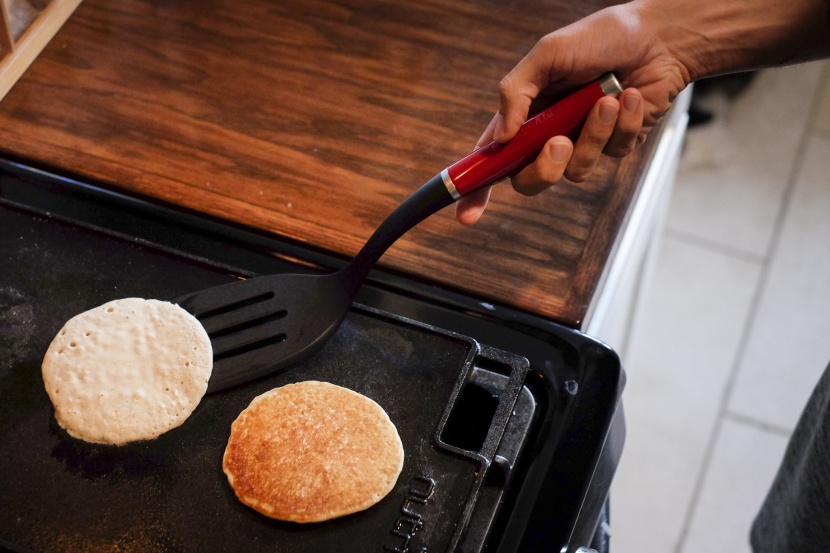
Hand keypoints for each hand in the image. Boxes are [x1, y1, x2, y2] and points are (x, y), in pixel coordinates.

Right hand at [455, 2, 690, 224]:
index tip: (467, 214)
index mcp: (525, 115)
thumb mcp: (547, 54)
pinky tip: (630, 97)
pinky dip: (622, 124)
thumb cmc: (599, 38)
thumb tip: (501, 138)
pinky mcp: (615, 145)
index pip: (492, 158)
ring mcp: (583, 143)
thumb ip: (516, 92)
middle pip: (530, 180)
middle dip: (543, 168)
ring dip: (593, 135)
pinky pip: (612, 154)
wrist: (657, 37)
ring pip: (575, 171)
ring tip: (607, 99)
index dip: (476, 188)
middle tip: (559, 142)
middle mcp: (549, 134)